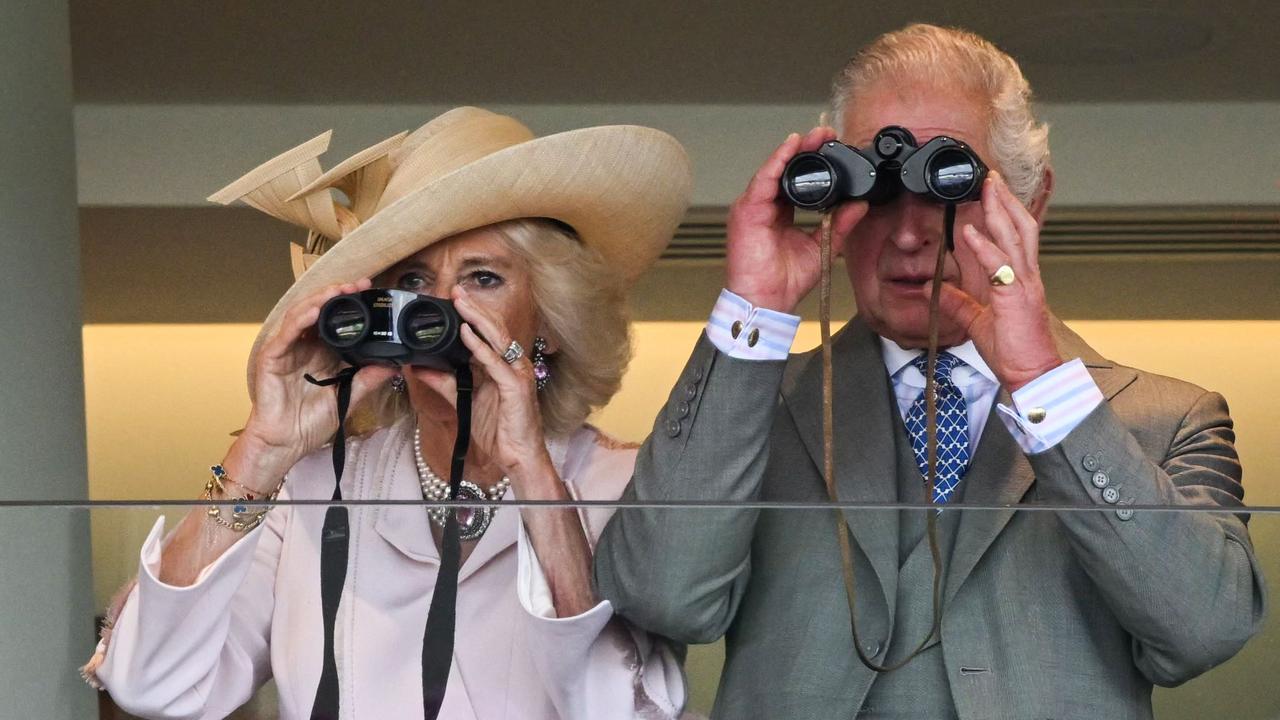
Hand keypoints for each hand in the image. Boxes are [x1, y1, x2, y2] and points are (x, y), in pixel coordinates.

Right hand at [233, 278, 395, 487]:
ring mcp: (287, 349)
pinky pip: (287, 332)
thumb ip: (368, 379)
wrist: (286, 443)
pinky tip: (315, 309)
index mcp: (321, 352)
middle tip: (361, 285)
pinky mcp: (272, 357)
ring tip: (340, 290)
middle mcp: (304, 346)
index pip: (336, 320)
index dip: (351, 304)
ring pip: (302, 314)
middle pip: (319, 310)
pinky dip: (301, 319)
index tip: (373, 293)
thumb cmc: (310, 423)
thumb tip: (395, 365)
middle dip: (339, 294)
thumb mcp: (348, 398)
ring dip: (321, 299)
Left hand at [412, 287, 553, 488]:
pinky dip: (480, 346)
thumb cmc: (499, 430)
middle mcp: (513, 364)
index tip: (453, 298)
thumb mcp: (464, 401)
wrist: (517, 457)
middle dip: (474, 308)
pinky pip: (495, 362)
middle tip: (454, 290)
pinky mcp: (516, 387)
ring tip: (460, 302)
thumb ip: (444, 383)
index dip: (472, 314)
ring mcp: (517, 373)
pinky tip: (467, 333)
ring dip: (477, 318)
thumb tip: (418, 368)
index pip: (488, 332)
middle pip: (494, 328)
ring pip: (497, 338)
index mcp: (503, 365)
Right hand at [726, 127, 867, 312]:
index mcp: (780, 213)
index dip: (814, 162)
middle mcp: (765, 206)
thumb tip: (859, 205)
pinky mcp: (747, 210)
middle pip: (785, 169)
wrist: (767, 302)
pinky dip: (777, 161)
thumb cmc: (785, 281)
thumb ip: (838, 224)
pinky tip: (791, 147)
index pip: (796, 180)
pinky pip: (763, 179)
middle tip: (827, 133)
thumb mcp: (821, 247)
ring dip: (793, 150)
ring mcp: (754, 206)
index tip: (834, 147)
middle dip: (805, 149)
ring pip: (774, 169)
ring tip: (813, 135)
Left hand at [931, 172, 1062, 391]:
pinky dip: (985, 246)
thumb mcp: (977, 322)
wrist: (1032, 376)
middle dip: (1005, 200)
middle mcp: (1027, 277)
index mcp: (1021, 280)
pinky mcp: (1017, 298)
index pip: (1016, 237)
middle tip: (991, 177)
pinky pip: (1000, 266)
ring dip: (999, 211)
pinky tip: (972, 231)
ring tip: (987, 189)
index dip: (1005, 213)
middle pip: (1020, 227)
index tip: (992, 193)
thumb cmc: (1013, 352)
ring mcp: (1025, 285)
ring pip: (1015, 238)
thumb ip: (958, 303)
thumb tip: (932, 289)